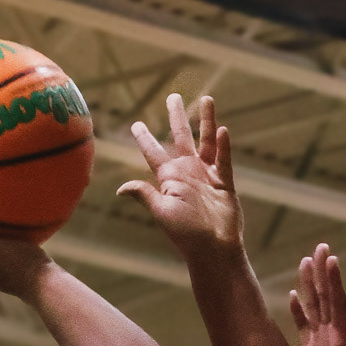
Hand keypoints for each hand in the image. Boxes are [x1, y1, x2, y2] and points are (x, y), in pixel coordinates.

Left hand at [117, 94, 242, 257]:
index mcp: (169, 179)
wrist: (212, 249)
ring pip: (206, 141)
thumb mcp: (161, 212)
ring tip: (207, 99)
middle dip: (177, 116)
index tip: (135, 123)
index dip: (144, 137)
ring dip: (206, 120)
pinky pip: (224, 160)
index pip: (153, 152)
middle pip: (181, 137)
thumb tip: (121, 188)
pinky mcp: (224, 183)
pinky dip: (224, 146)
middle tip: (173, 96)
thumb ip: (145, 195)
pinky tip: (222, 129)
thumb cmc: (185, 234)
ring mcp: (207, 176)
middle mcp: (187, 172)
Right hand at [288, 243, 345, 345]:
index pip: (337, 302)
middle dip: (321, 273)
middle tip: (319, 247)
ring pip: (313, 308)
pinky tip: (293, 296)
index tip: (330, 257)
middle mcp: (332, 337)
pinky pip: (302, 328)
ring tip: (304, 263)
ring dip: (309, 286)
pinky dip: (298, 311)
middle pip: (325, 298)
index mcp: (342, 338)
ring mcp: (320, 345)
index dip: (334, 280)